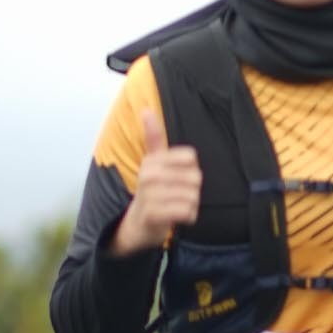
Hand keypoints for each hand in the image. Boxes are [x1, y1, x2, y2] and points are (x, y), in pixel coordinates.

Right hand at [109, 106, 202, 256]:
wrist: (137, 223)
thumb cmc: (151, 189)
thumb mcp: (152, 162)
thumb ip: (153, 137)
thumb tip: (146, 109)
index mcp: (152, 160)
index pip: (191, 158)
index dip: (191, 169)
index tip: (178, 177)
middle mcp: (148, 175)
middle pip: (195, 177)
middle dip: (193, 190)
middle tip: (178, 195)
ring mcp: (149, 195)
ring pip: (192, 196)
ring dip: (191, 205)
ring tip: (177, 206)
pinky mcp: (153, 215)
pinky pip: (186, 212)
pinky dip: (189, 217)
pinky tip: (178, 217)